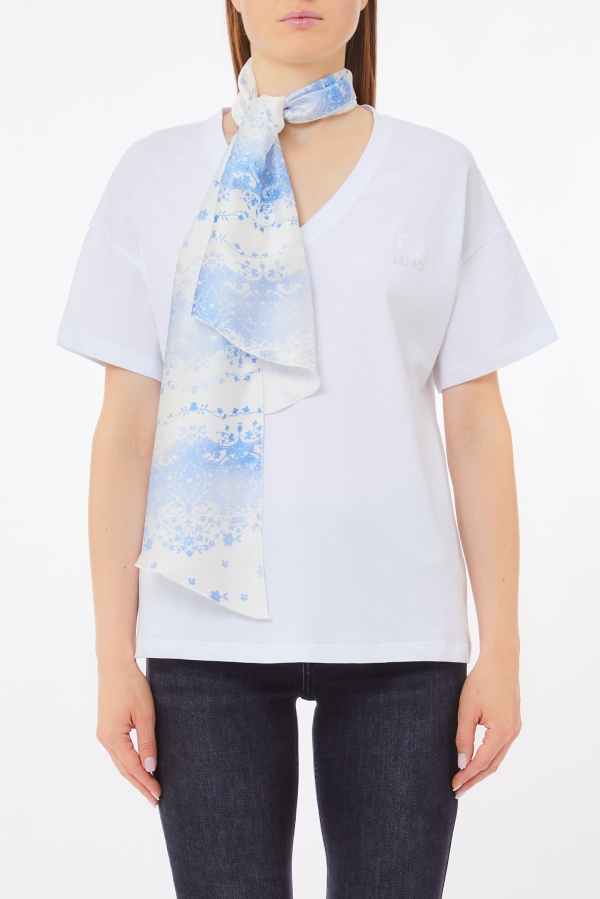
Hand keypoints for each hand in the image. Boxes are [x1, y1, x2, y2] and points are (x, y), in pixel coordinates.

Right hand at [96, 660, 160, 805]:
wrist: (115, 666)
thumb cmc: (131, 686)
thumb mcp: (145, 714)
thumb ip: (148, 743)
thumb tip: (150, 768)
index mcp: (113, 737)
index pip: (132, 768)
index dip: (146, 782)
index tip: (158, 795)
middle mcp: (105, 739)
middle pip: (124, 769)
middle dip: (140, 785)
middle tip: (154, 800)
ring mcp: (104, 734)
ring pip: (120, 763)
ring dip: (134, 776)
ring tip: (148, 789)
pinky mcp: (107, 728)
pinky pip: (118, 753)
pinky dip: (129, 764)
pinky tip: (138, 768)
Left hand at [452, 654, 520, 797]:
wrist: (501, 661)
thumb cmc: (481, 682)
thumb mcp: (467, 710)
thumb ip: (464, 738)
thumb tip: (462, 763)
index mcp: (501, 733)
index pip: (481, 763)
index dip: (467, 777)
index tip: (453, 786)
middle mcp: (512, 734)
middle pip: (492, 765)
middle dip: (474, 780)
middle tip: (458, 791)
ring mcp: (515, 728)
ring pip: (497, 758)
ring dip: (482, 770)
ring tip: (465, 780)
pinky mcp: (513, 722)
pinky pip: (501, 747)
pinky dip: (488, 758)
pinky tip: (477, 760)